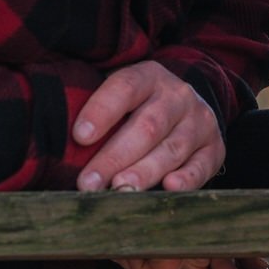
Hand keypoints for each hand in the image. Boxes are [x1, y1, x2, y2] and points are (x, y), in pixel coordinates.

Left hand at [73, 61, 223, 192]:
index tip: (79, 136)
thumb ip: (94, 111)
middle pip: (147, 125)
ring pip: (172, 147)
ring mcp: (199, 121)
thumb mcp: (120, 97)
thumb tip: (54, 138)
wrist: (186, 106)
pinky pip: (202, 165)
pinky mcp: (214, 148)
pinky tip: (169, 188)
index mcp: (149, 77)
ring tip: (120, 191)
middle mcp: (178, 96)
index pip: (125, 87)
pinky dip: (187, 179)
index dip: (102, 110)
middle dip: (115, 156)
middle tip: (89, 183)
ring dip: (144, 171)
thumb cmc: (137, 108)